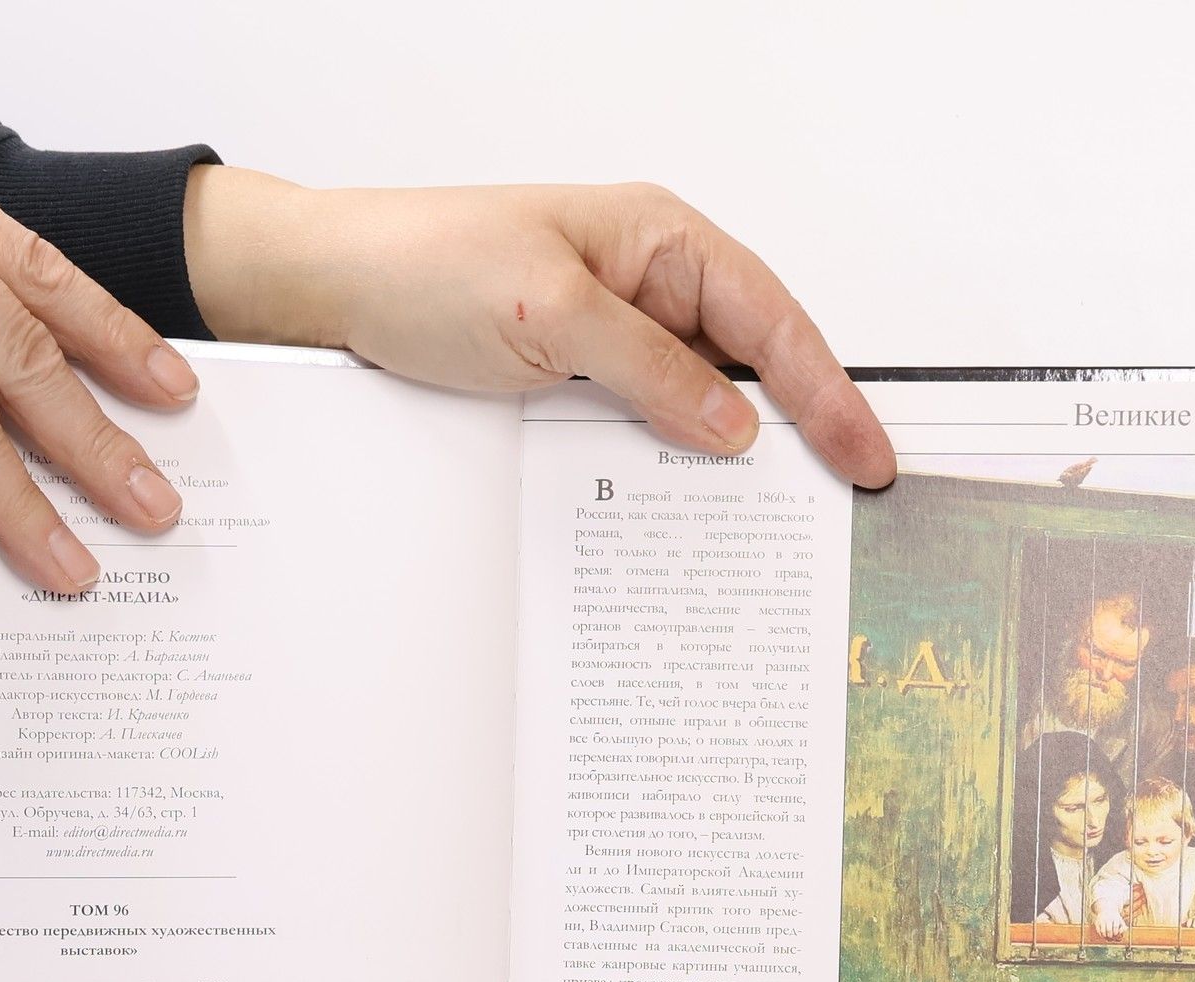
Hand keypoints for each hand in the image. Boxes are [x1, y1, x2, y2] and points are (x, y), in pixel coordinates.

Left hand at [185, 169, 894, 486]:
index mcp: (660, 241)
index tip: (865, 456)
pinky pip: (644, 428)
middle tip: (840, 504)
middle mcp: (648, 285)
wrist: (330, 290)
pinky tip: (683, 511)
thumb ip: (650, 370)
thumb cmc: (426, 265)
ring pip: (699, 406)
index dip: (827, 393)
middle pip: (751, 365)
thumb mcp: (549, 316)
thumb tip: (732, 425)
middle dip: (799, 432)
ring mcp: (615, 337)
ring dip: (729, 462)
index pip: (772, 321)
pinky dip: (669, 468)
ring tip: (771, 526)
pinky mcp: (577, 382)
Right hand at [1092, 902, 1126, 939]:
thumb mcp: (1121, 921)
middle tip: (1110, 936)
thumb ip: (1123, 928)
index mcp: (1115, 918)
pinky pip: (1098, 930)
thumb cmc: (1115, 918)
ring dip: (1105, 935)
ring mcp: (1102, 920)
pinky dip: (1100, 934)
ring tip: (1106, 936)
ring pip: (1103, 931)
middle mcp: (1108, 919)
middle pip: (1109, 929)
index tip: (1115, 934)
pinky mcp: (1097, 922)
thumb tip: (1119, 933)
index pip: (1115, 926)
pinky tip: (1102, 934)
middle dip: (1110, 935)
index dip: (1115, 932)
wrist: (1107, 910)